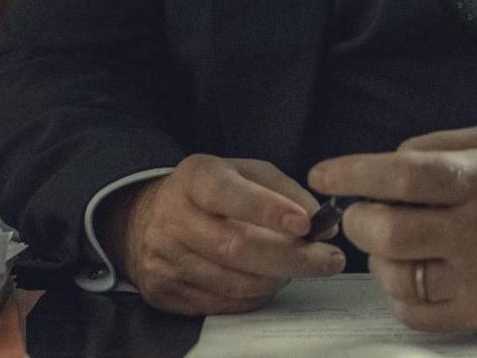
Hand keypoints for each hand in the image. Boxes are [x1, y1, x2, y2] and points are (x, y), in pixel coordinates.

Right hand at [101, 154, 346, 315]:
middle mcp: (173, 218)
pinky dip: (255, 296)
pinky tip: (267, 281)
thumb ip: (285, 191)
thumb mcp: (244, 172)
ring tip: (298, 268)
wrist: (147, 219)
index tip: (306, 224)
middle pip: (236, 247)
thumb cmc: (209, 193)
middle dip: (292, 258)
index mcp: (195, 178)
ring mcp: (165, 259)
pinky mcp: (164, 291)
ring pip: (234, 283)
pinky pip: (223, 305)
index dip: (267, 210)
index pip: (228, 193)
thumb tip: (322, 223)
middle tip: (330, 259)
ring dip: (277, 279)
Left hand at [309, 127, 476, 332]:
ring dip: (378, 258)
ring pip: (397, 276)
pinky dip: (398, 292)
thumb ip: (433, 148)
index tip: (324, 175)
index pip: (405, 176)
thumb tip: (380, 166)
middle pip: (390, 233)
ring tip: (395, 242)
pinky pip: (415, 313)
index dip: (354, 175)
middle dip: (359, 220)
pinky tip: (412, 271)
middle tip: (363, 212)